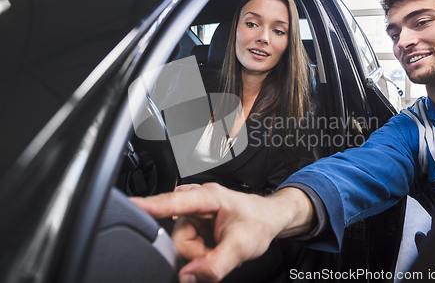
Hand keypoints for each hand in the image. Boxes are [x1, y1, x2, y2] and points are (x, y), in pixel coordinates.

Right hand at [130, 183, 314, 282]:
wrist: (268, 219)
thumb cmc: (258, 222)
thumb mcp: (242, 247)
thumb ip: (215, 264)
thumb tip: (188, 276)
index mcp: (208, 198)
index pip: (172, 203)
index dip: (148, 206)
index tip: (129, 205)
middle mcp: (197, 201)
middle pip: (177, 236)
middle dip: (196, 253)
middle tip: (217, 252)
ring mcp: (194, 212)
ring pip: (180, 243)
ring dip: (198, 253)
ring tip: (218, 247)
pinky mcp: (193, 222)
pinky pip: (185, 243)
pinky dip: (198, 250)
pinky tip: (212, 245)